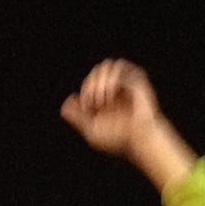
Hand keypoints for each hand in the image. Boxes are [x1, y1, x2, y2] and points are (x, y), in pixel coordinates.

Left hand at [60, 59, 194, 190]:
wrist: (140, 140)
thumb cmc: (121, 139)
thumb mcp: (92, 131)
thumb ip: (77, 118)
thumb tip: (64, 106)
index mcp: (106, 95)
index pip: (90, 80)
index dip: (85, 90)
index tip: (87, 107)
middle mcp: (117, 87)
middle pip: (97, 71)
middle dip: (91, 85)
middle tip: (94, 102)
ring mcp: (126, 82)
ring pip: (107, 65)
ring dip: (100, 80)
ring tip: (103, 98)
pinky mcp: (136, 80)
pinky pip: (121, 67)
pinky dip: (112, 78)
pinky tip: (111, 94)